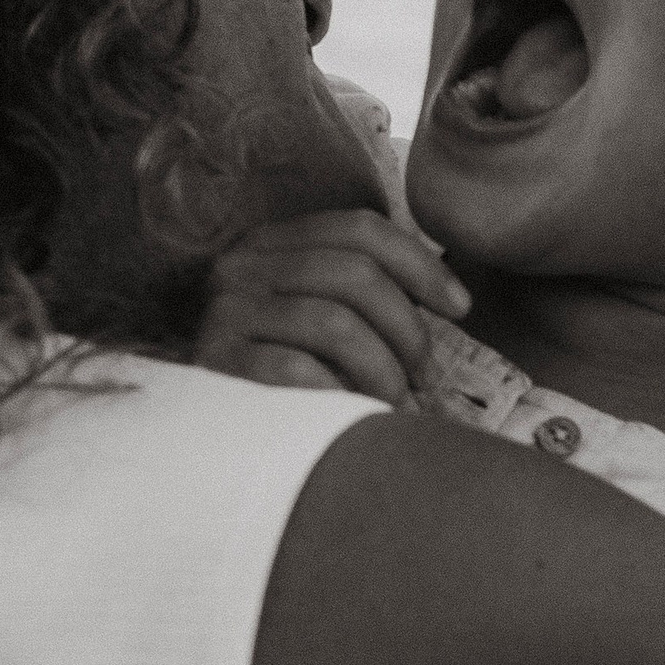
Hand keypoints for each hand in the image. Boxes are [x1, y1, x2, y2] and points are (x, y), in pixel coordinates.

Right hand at [193, 209, 470, 404]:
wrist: (203, 435)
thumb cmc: (280, 375)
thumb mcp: (317, 316)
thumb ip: (362, 292)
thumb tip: (452, 297)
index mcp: (272, 242)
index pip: (360, 228)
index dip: (422, 264)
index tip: (462, 307)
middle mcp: (242, 265)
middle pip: (355, 274)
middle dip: (408, 329)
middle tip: (426, 376)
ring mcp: (225, 313)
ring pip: (334, 323)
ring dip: (383, 370)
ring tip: (397, 404)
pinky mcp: (217, 364)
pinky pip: (299, 371)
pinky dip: (341, 395)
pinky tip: (352, 414)